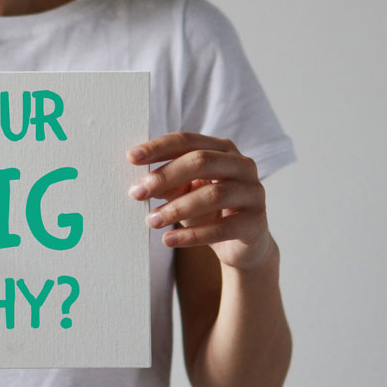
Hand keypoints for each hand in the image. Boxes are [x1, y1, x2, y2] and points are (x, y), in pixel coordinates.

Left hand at [127, 132, 277, 270]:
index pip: (188, 141)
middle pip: (201, 161)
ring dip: (176, 208)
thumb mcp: (186, 193)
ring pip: (212, 195)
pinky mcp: (256, 223)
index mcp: (223, 150)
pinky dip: (192, 235)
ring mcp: (253, 193)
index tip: (130, 157)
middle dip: (165, 176)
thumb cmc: (210, 211)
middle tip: (136, 192)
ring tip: (151, 220)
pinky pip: (222, 228)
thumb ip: (168, 184)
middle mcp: (243, 166)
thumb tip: (141, 185)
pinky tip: (168, 240)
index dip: (158, 147)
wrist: (243, 246)